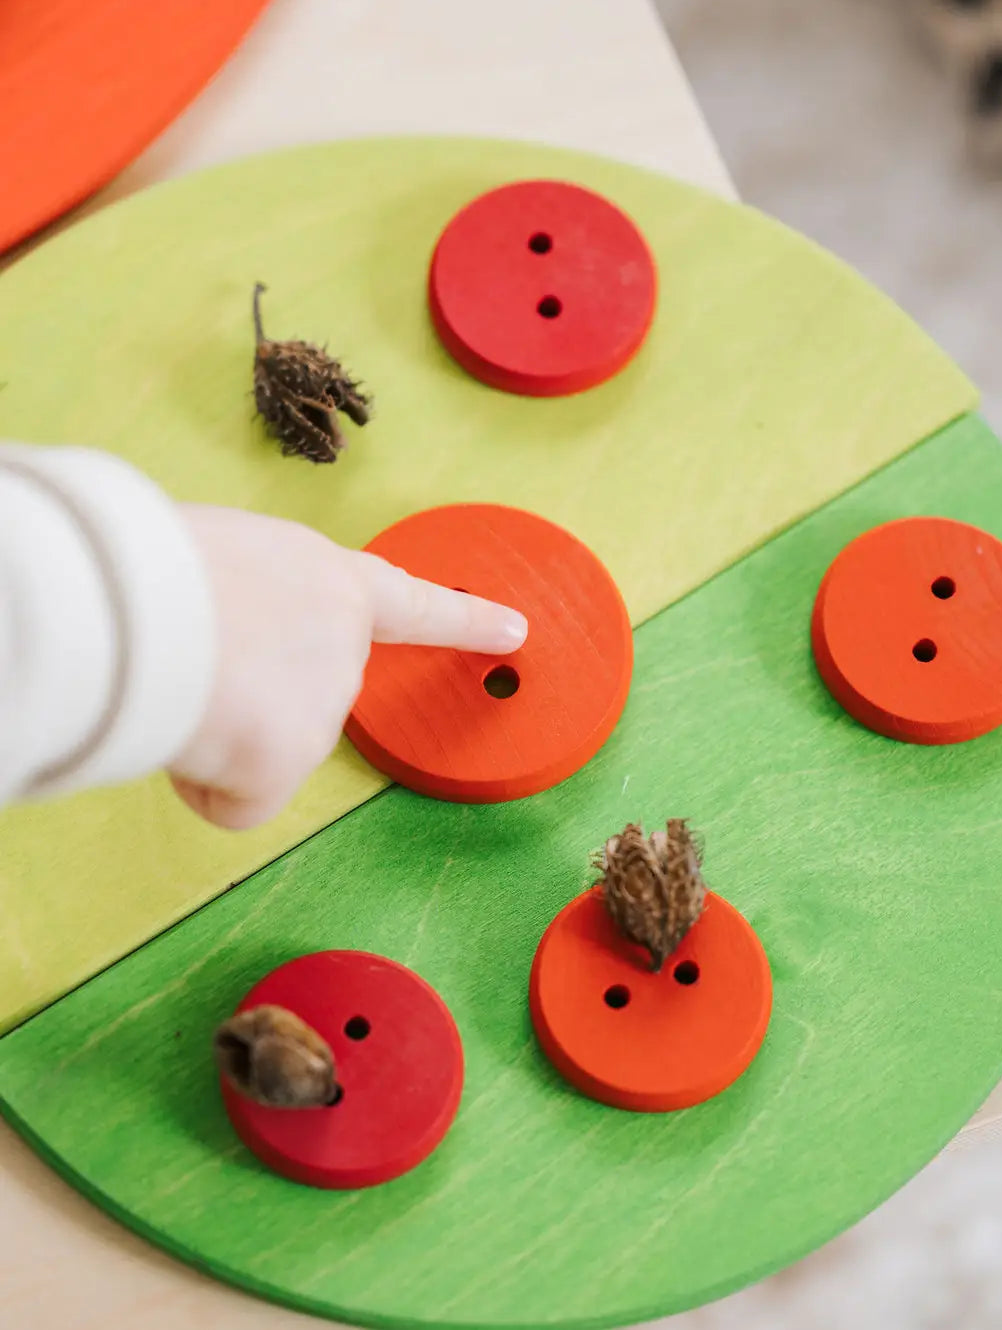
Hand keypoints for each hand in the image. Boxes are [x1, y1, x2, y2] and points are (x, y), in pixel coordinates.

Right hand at [170, 505, 527, 829]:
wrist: (132, 603)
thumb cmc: (149, 564)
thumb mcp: (216, 555)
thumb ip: (250, 601)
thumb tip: (217, 655)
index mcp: (325, 576)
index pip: (409, 603)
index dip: (464, 620)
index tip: (515, 630)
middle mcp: (342, 641)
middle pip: (301, 697)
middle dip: (249, 696)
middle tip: (188, 660)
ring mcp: (324, 704)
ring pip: (258, 747)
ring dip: (214, 729)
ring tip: (173, 679)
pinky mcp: (290, 761)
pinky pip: (238, 800)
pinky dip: (204, 783)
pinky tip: (182, 733)